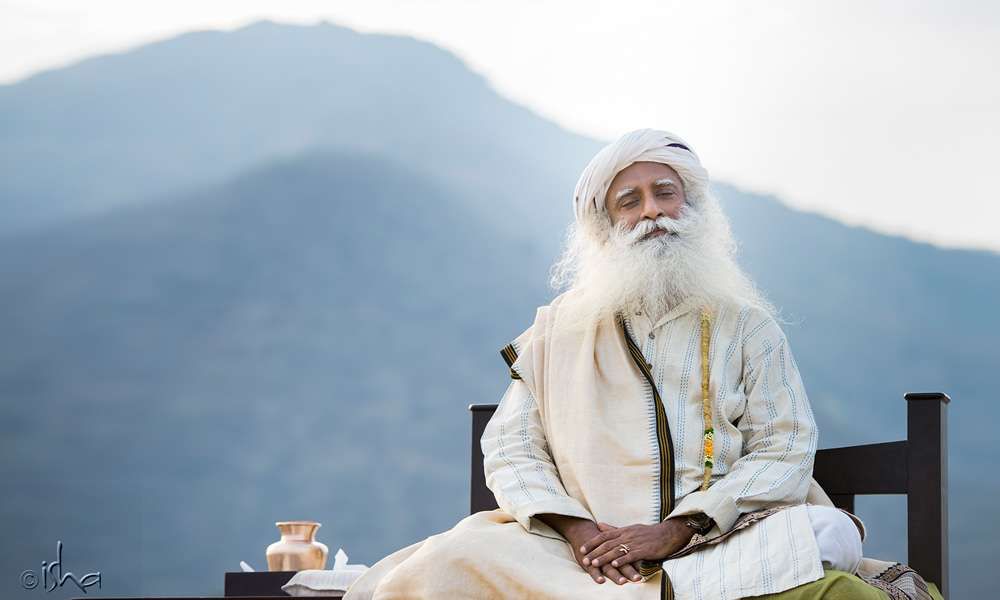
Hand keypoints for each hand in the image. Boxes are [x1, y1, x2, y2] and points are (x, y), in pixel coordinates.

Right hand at [536, 514, 641, 584]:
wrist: (581, 531)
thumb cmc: (600, 539)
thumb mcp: (613, 540)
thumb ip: (625, 547)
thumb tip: (641, 553)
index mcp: (616, 549)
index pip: (628, 557)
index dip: (636, 564)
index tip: (644, 570)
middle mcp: (608, 555)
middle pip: (620, 564)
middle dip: (629, 571)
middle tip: (637, 578)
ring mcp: (598, 558)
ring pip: (608, 567)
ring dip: (616, 575)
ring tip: (622, 581)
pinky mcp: (588, 562)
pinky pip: (592, 570)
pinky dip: (597, 575)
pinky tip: (601, 581)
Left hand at [580, 518, 694, 570]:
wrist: (667, 534)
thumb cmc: (647, 533)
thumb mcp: (629, 529)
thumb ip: (613, 529)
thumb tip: (598, 525)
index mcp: (623, 530)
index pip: (604, 535)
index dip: (592, 542)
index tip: (581, 549)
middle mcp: (627, 535)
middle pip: (608, 543)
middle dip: (594, 552)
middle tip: (584, 559)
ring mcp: (635, 542)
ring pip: (617, 550)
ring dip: (604, 557)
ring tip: (594, 563)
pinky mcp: (644, 550)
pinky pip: (631, 555)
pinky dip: (622, 560)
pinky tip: (614, 565)